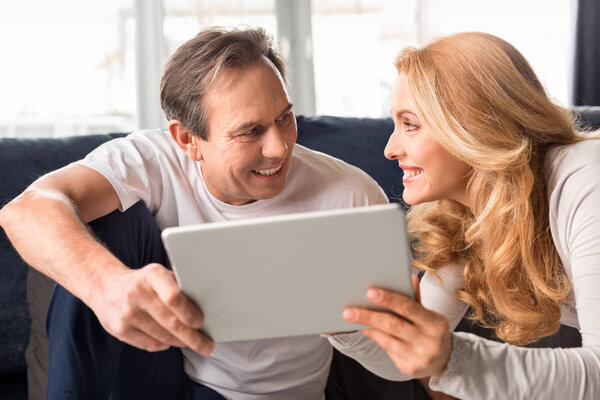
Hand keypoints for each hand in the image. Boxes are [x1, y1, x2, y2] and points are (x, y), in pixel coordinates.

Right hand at [87, 263, 213, 354]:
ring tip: (191, 342)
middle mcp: (137, 293)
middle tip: (207, 345)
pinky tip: (171, 340)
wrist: (105, 287)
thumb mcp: (159, 275)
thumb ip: (178, 287)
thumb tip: (203, 307)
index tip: (201, 322)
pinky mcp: (120, 330)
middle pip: (171, 322)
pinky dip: (165, 344)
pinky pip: (151, 344)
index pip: (174, 298)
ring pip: (162, 336)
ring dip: (181, 342)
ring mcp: (127, 314)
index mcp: (151, 275)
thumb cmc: (143, 282)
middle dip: (193, 337)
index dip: (190, 313)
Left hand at [342, 274, 451, 377]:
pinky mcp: (409, 369)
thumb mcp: (429, 314)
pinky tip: (366, 329)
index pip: (409, 308)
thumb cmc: (432, 330)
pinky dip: (376, 338)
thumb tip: (408, 277)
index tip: (369, 292)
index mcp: (436, 324)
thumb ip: (416, 298)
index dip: (389, 299)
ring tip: (351, 317)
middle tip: (348, 310)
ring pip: (386, 340)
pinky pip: (387, 350)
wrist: (446, 360)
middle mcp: (429, 343)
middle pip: (393, 325)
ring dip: (368, 327)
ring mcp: (419, 358)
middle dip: (369, 316)